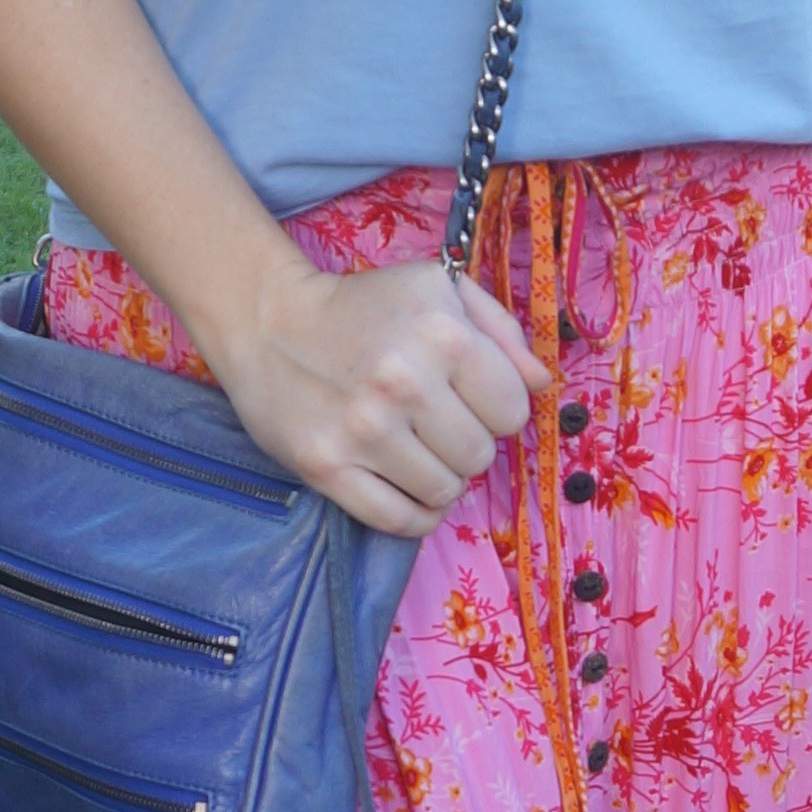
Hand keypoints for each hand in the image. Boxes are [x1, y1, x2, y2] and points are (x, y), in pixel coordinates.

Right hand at [205, 255, 553, 539]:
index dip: (497, 409)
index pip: (512, 411)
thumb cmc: (365, 305)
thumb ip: (501, 331)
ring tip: (417, 451)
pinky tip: (410, 489)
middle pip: (479, 456)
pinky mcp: (327, 468)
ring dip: (440, 479)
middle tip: (436, 425)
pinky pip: (399, 520)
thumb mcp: (439, 290)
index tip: (468, 398)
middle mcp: (405, 382)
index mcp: (444, 335)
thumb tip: (543, 384)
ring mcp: (364, 430)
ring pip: (444, 491)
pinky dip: (416, 515)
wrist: (269, 322)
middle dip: (467, 444)